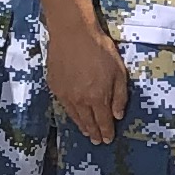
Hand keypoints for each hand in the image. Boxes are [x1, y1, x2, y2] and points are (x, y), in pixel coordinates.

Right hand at [52, 10, 128, 145]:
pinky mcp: (55, 87)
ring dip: (82, 126)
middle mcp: (80, 101)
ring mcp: (65, 95)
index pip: (103, 122)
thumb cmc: (99, 49)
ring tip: (86, 132)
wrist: (72, 33)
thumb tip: (118, 115)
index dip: (106, 132)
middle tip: (97, 141)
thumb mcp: (119, 72)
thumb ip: (120, 96)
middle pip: (88, 122)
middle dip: (94, 133)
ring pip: (75, 116)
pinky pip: (64, 106)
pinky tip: (74, 115)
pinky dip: (71, 114)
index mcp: (98, 98)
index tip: (108, 140)